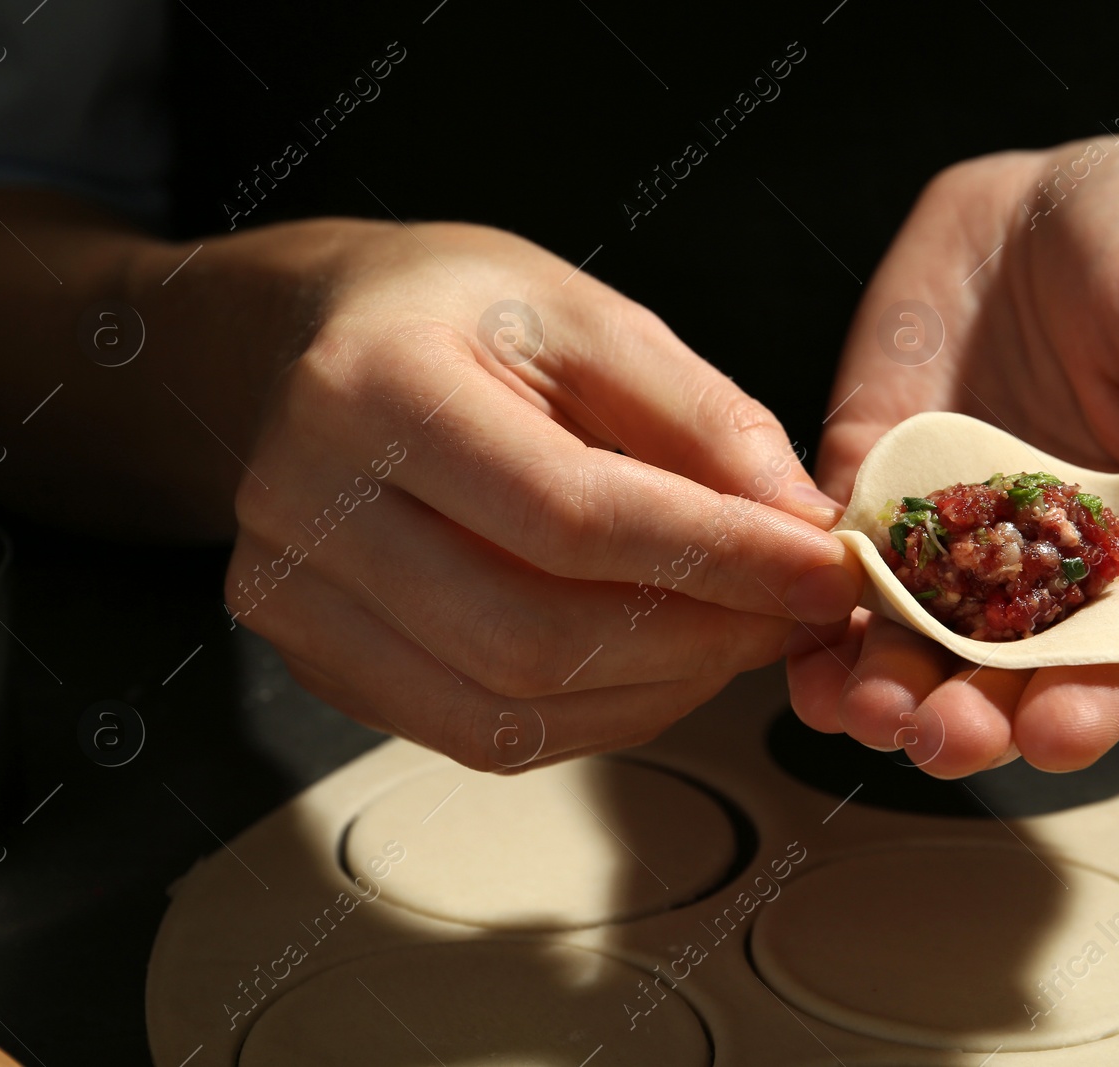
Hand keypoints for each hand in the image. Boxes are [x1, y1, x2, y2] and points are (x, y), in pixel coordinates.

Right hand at [222, 221, 860, 769]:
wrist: (315, 345)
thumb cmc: (453, 314)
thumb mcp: (586, 316)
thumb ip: (700, 419)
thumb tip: (801, 531)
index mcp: (372, 388)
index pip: (568, 514)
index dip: (717, 558)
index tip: (825, 570)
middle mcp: (305, 508)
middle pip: (533, 639)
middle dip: (699, 642)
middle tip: (792, 614)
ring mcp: (293, 602)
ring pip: (507, 714)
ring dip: (657, 692)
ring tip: (733, 633)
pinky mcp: (319, 663)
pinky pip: (479, 736)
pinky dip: (594, 715)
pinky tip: (652, 662)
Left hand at [789, 136, 1118, 776]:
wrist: (1058, 194)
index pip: (1115, 658)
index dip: (1092, 705)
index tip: (1060, 738)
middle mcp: (1038, 564)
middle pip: (1000, 670)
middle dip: (969, 715)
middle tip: (936, 739)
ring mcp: (948, 528)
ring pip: (910, 631)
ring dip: (881, 682)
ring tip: (856, 709)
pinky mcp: (872, 481)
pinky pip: (840, 556)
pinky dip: (813, 603)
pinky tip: (792, 644)